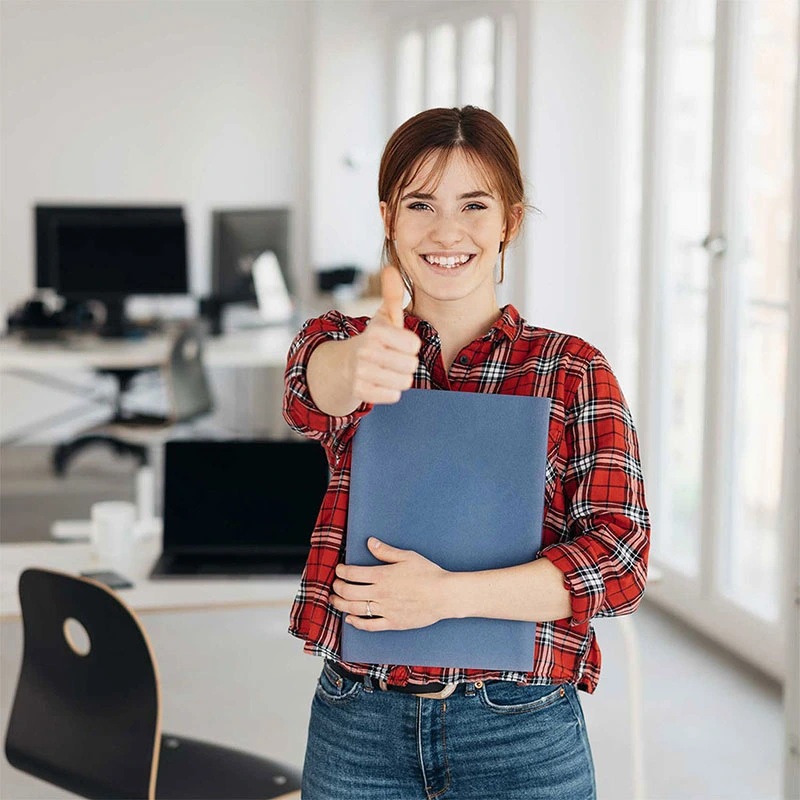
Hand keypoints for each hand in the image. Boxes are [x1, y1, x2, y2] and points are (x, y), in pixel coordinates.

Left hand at [330, 537, 450, 630]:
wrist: (444, 595)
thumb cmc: (428, 574)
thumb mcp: (407, 556)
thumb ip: (386, 551)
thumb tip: (370, 542)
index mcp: (382, 576)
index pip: (352, 574)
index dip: (341, 571)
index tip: (339, 569)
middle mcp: (380, 594)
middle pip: (349, 592)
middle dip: (337, 588)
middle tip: (335, 585)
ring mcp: (385, 610)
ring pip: (355, 609)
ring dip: (340, 604)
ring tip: (334, 600)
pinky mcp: (393, 623)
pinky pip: (370, 626)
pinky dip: (356, 623)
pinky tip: (350, 619)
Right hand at [346, 265, 422, 404]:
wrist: (345, 365)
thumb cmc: (374, 339)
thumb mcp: (384, 316)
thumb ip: (392, 295)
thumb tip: (390, 268)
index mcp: (376, 332)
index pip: (414, 345)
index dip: (410, 345)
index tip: (398, 342)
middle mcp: (366, 352)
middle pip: (411, 366)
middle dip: (406, 363)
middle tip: (393, 358)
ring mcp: (361, 373)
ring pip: (404, 382)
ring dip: (400, 377)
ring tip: (387, 369)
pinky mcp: (360, 392)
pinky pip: (394, 396)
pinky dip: (390, 391)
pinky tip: (380, 381)